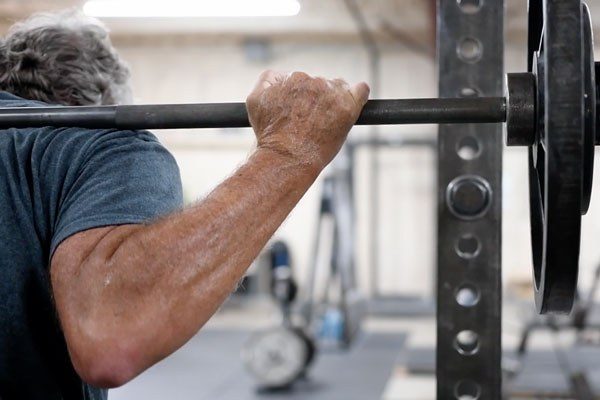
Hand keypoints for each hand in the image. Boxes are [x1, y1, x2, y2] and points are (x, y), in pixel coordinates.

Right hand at [246, 70, 369, 171]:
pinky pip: (360, 90)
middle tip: (309, 121)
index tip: (298, 111)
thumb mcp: (255, 101)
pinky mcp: (347, 107)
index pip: (301, 79)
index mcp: (292, 77)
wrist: (286, 157)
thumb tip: (280, 76)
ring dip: (334, 100)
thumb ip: (266, 80)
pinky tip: (355, 100)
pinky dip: (358, 93)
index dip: (300, 96)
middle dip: (316, 98)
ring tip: (324, 122)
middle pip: (320, 83)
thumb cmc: (270, 135)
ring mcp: (331, 93)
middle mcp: (311, 80)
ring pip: (338, 87)